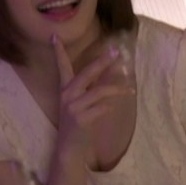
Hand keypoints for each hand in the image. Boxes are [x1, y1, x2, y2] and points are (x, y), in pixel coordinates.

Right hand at [52, 34, 133, 152]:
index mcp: (64, 89)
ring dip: (117, 89)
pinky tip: (114, 107)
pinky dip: (110, 106)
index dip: (58, 51)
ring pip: (99, 91)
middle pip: (86, 73)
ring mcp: (73, 107)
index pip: (61, 66)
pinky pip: (102, 108)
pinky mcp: (81, 119)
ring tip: (130, 90)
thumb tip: (113, 69)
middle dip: (101, 62)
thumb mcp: (82, 102)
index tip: (55, 36)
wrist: (69, 148)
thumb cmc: (78, 123)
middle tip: (115, 52)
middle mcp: (67, 96)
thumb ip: (93, 86)